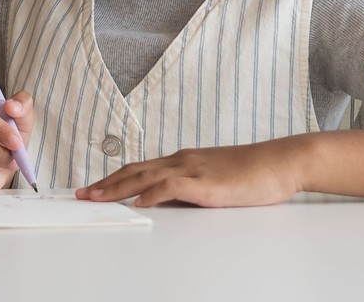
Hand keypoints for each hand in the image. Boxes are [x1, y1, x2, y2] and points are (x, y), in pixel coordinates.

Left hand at [78, 142, 295, 207]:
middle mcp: (183, 161)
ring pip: (145, 176)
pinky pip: (172, 185)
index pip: (141, 168)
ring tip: (95, 197)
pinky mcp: (206, 182)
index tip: (94, 188)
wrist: (281, 162)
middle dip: (105, 183)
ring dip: (117, 187)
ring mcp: (194, 169)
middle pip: (134, 170)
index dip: (114, 178)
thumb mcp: (215, 181)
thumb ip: (191, 189)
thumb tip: (168, 201)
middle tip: (81, 194)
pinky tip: (139, 201)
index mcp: (185, 161)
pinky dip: (152, 192)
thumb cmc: (254, 173)